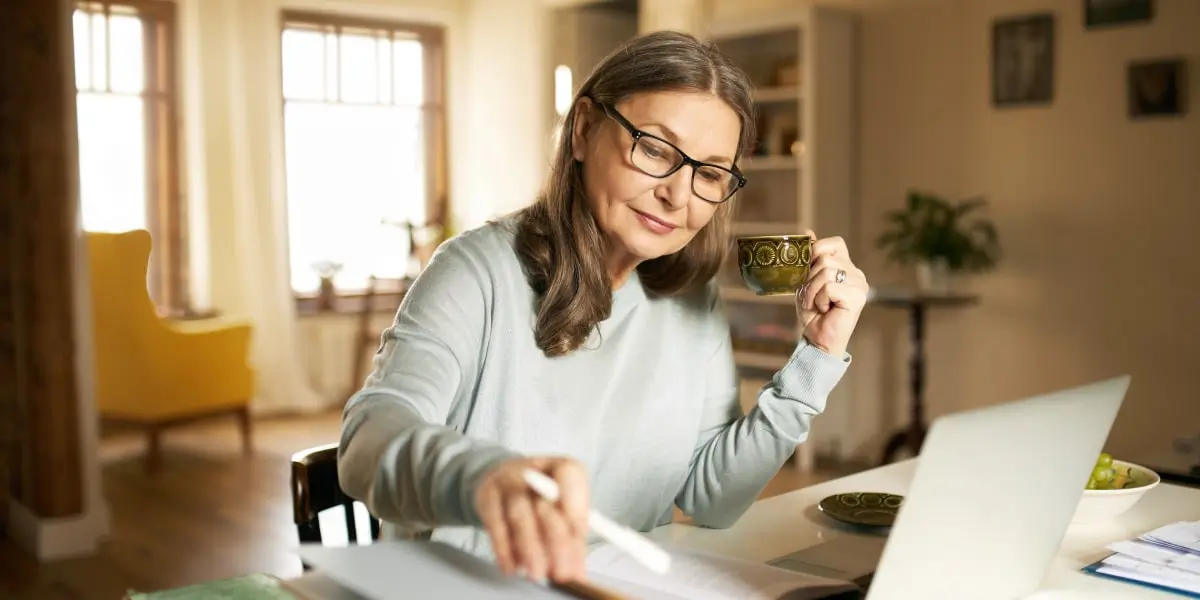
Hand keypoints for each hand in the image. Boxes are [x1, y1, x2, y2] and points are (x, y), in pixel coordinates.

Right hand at [474, 456, 590, 582]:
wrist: (503, 478)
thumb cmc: (541, 496)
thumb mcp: (563, 504)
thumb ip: (572, 531)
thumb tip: (578, 568)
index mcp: (561, 467)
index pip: (571, 479)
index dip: (577, 510)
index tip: (580, 539)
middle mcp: (533, 470)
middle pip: (545, 504)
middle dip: (556, 542)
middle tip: (562, 571)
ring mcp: (507, 482)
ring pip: (519, 515)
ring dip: (530, 548)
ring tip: (538, 573)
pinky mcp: (487, 497)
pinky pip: (495, 525)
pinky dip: (504, 549)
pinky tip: (512, 567)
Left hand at [796, 231, 869, 357]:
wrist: (817, 340)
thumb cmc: (813, 313)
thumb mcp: (806, 281)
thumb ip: (810, 258)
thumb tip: (807, 232)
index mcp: (847, 267)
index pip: (835, 243)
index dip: (817, 251)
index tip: (808, 269)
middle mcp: (857, 274)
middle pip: (826, 257)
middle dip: (809, 277)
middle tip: (810, 295)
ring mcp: (860, 285)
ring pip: (826, 271)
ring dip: (812, 290)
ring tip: (816, 304)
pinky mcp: (857, 297)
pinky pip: (829, 286)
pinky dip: (819, 298)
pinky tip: (824, 309)